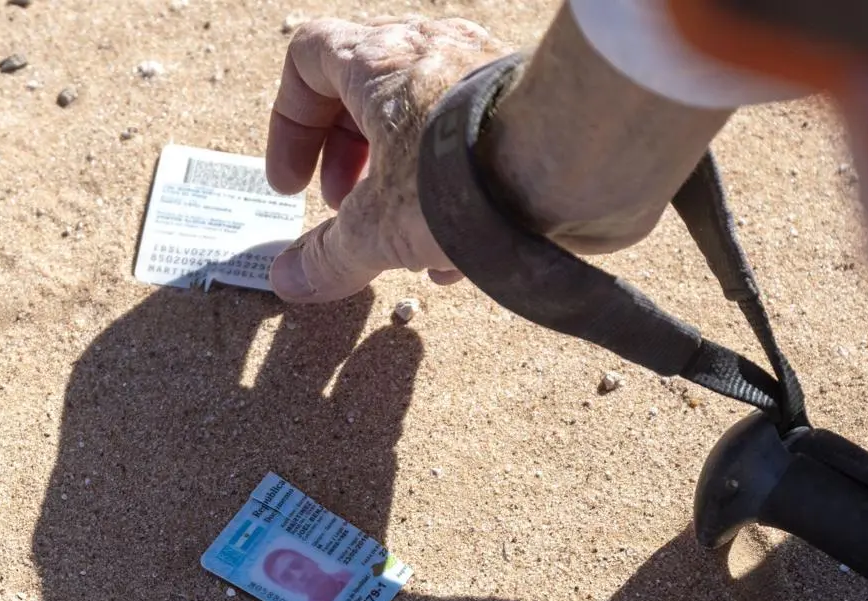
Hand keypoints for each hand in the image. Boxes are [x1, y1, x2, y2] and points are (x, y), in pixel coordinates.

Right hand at [265, 16, 508, 301]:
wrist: (579, 163)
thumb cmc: (471, 176)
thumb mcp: (378, 228)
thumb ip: (329, 255)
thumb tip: (290, 279)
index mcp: (380, 61)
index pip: (307, 60)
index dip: (288, 126)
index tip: (292, 185)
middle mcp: (431, 54)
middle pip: (362, 97)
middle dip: (345, 164)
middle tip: (344, 210)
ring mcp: (480, 78)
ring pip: (418, 124)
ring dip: (398, 186)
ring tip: (402, 241)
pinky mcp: (521, 112)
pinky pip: (467, 145)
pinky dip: (449, 195)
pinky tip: (456, 252)